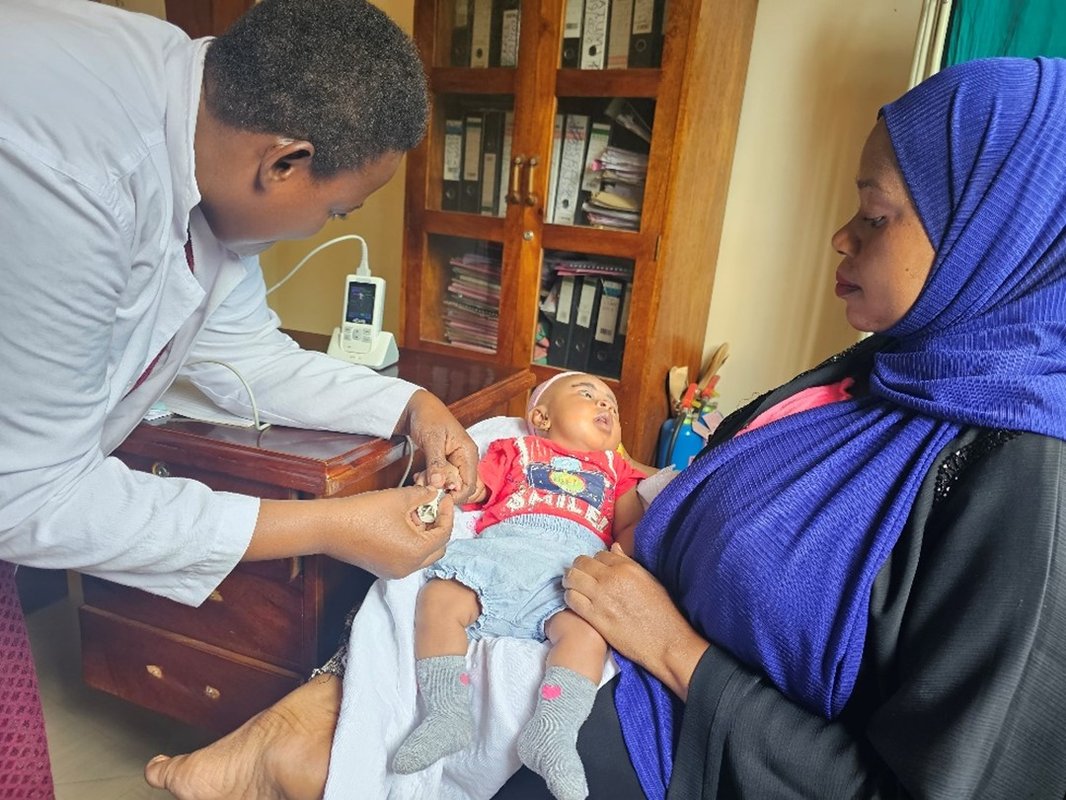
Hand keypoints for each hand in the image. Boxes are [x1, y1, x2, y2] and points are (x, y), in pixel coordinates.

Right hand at [324, 485, 453, 578]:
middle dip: (437, 526)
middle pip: (437, 548)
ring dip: (423, 534)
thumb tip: (434, 494)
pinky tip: (400, 523)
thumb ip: (423, 496)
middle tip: (430, 506)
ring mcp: (394, 571)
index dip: (447, 513)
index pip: (444, 534)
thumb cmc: (363, 512)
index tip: (443, 498)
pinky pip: (406, 557)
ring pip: (421, 554)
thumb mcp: (400, 498)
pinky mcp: (382, 568)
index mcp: (416, 552)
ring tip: (413, 512)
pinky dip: (410, 542)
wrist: (329, 527)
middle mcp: (408, 568)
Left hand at [397, 390, 477, 501]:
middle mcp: (465, 459)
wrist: (418, 407)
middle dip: (441, 490)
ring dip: (434, 485)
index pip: (469, 485)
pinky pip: (441, 478)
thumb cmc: (429, 417)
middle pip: (459, 487)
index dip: (455, 495)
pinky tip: (420, 475)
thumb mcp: (432, 439)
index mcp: (468, 453)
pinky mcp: (446, 463)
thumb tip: (439, 484)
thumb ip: (436, 463)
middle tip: (424, 485)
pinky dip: (430, 480)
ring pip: (448, 484)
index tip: (437, 497)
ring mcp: (455, 461)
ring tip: (419, 478)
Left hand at [563, 544, 707, 699]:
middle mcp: (611, 578)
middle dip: (578, 568)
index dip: (595, 562)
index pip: (599, 554)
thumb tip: (614, 548)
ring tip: (574, 588)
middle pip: (581, 563)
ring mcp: (601, 596)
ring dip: (570, 582)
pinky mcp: (594, 616)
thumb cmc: (661, 612)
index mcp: (627, 567)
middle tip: (580, 577)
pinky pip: (571, 599)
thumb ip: (628, 562)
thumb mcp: (649, 579)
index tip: (595, 571)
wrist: (665, 641)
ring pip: (572, 578)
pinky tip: (576, 602)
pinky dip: (570, 598)